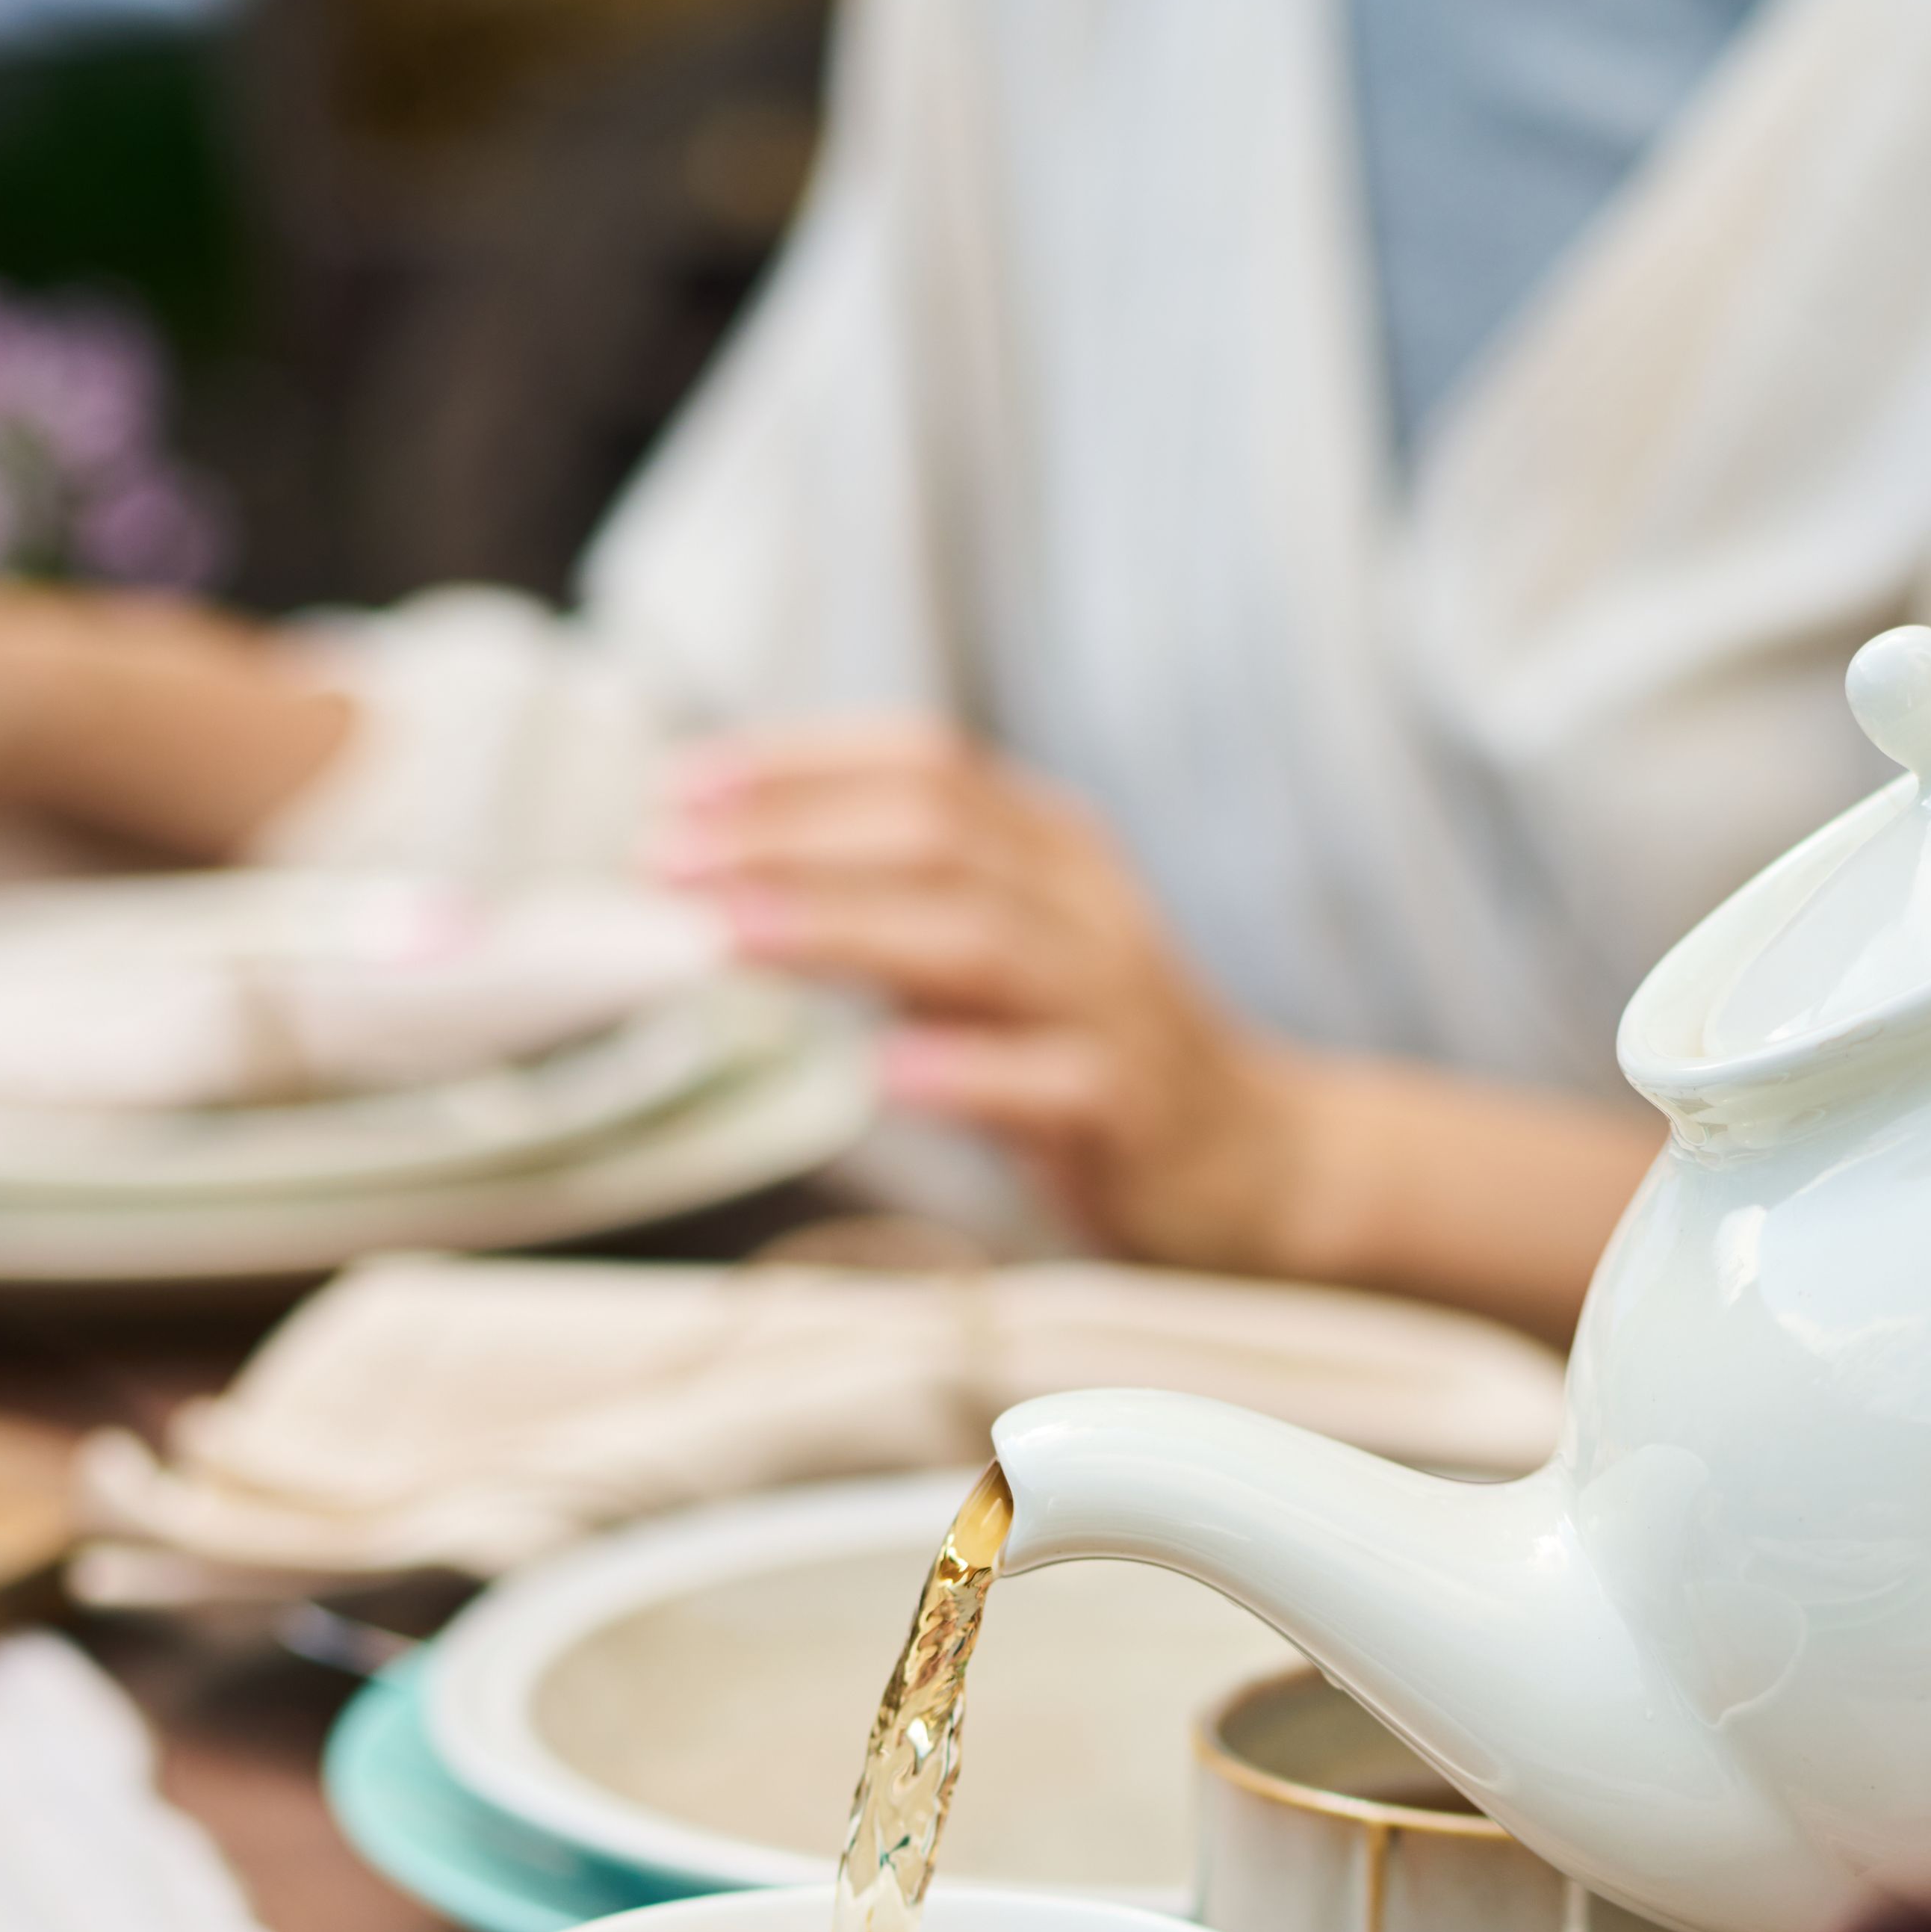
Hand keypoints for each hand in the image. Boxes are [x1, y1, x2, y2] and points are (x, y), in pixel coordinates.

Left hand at [650, 723, 1319, 1269]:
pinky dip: (966, 1072)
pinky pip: (1051, 1080)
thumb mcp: (996, 959)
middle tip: (669, 863)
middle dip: (789, 839)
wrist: (1261, 1166)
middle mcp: (1084, 908)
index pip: (923, 765)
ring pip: (979, 938)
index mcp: (1050, 851)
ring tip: (732, 938)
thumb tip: (736, 877)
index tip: (680, 790)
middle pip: (935, 834)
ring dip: (843, 929)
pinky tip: (883, 1077)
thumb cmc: (1094, 1058)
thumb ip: (894, 911)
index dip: (796, 766)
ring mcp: (1115, 1005)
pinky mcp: (1136, 1110)